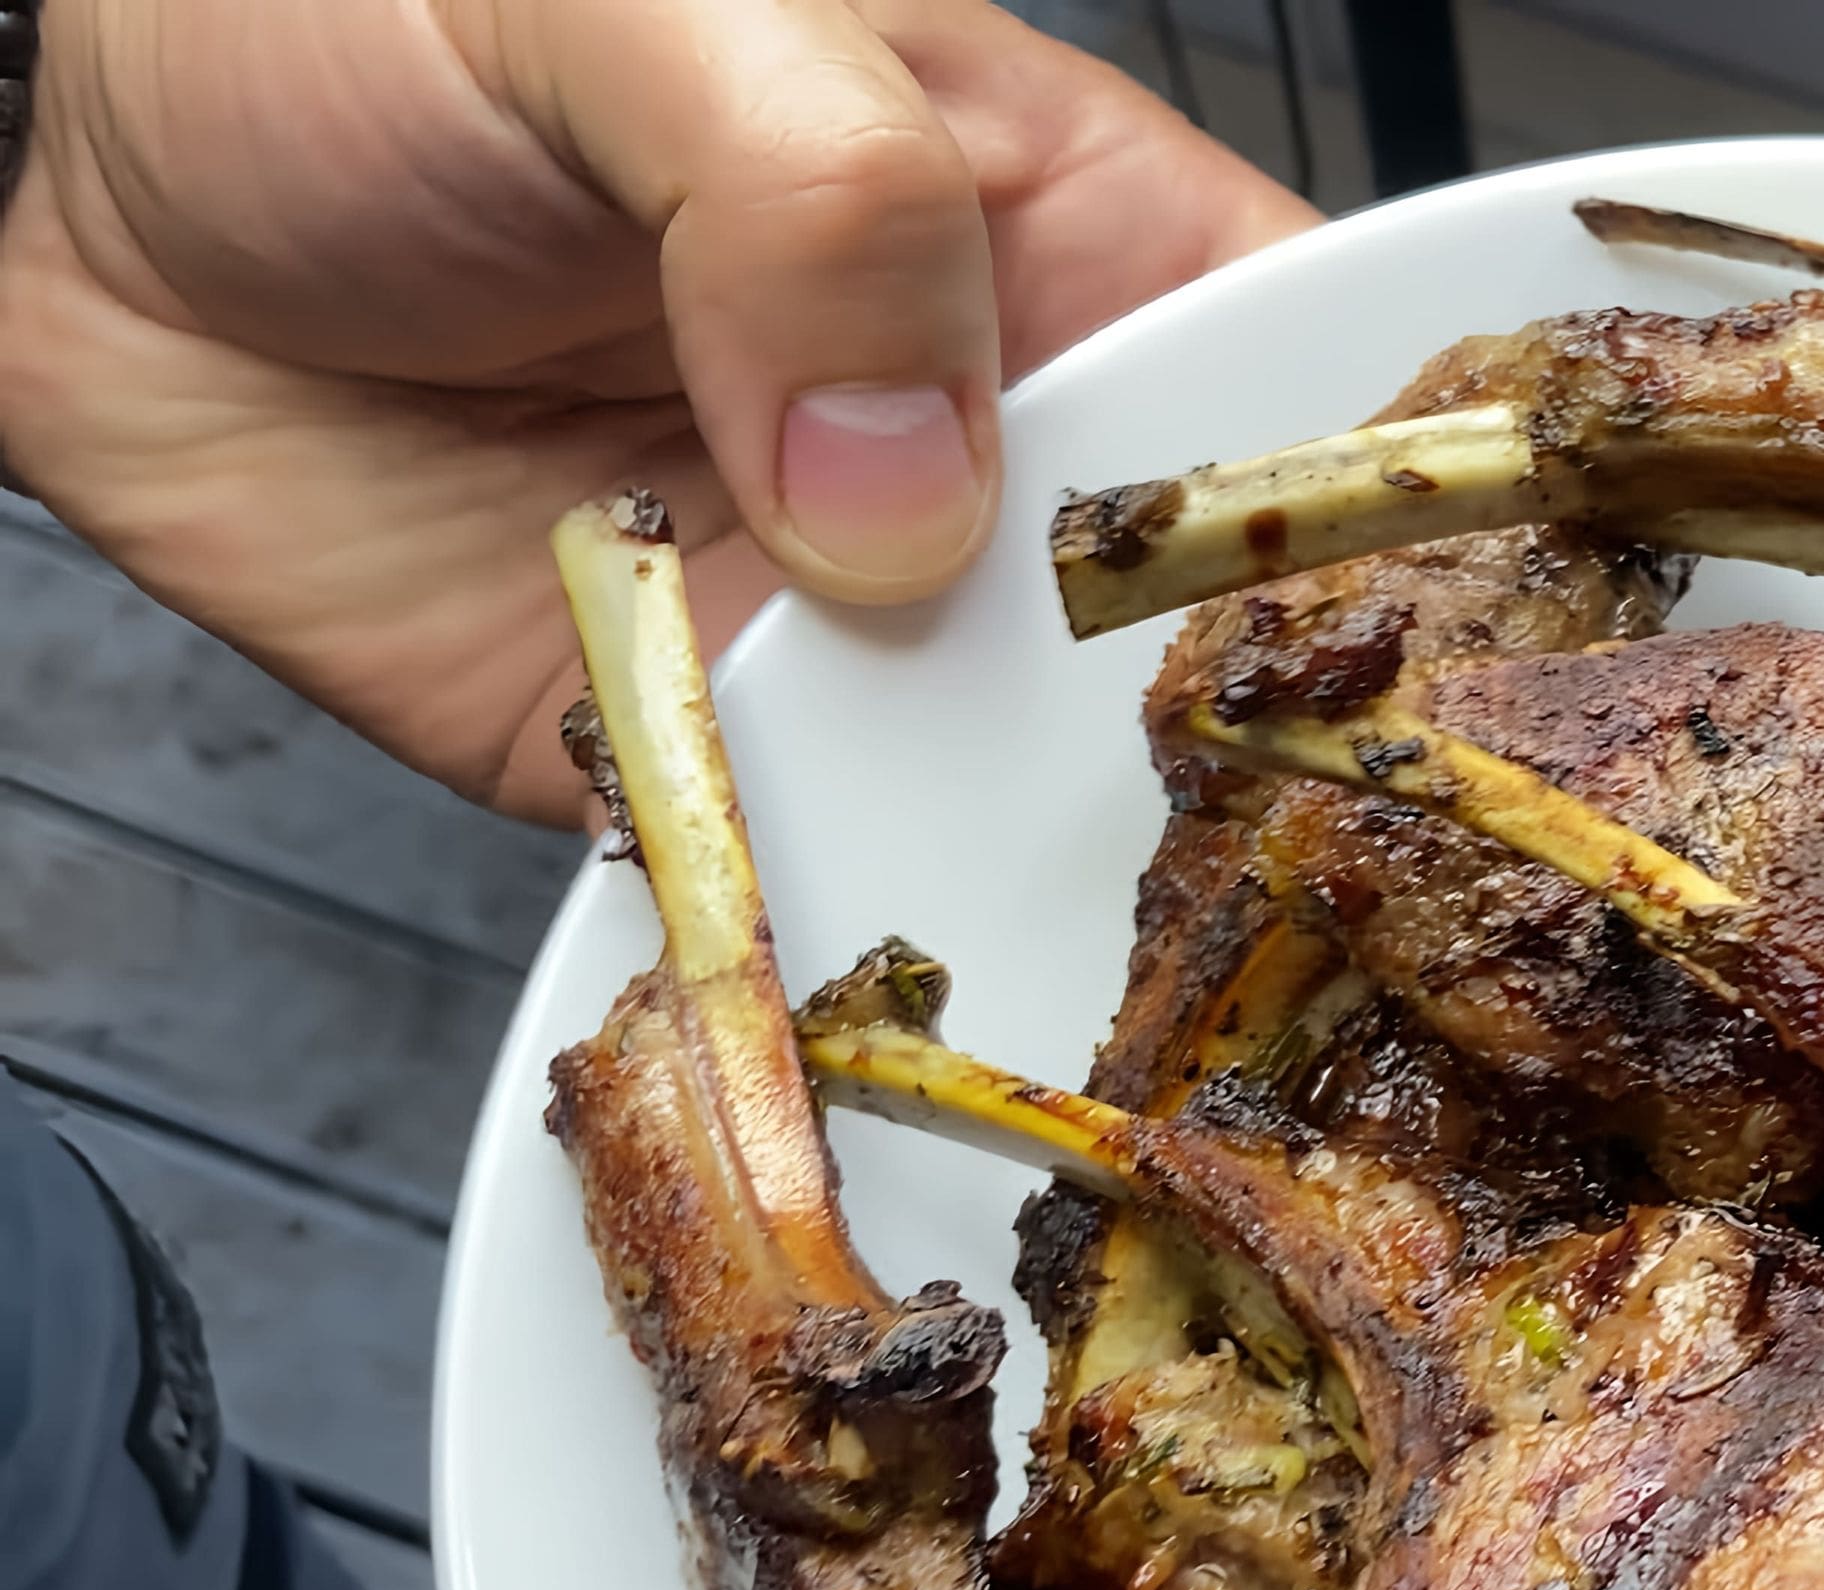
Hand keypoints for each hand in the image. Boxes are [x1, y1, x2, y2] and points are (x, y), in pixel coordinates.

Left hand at [0, 0, 1312, 822]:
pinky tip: (872, 962)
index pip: (1316, 393)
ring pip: (1027, 793)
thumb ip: (814, 199)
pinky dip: (843, 933)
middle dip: (1222, 750)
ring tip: (1057, 928)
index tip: (1393, 630)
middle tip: (1234, 845)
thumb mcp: (643, 10)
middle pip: (1202, 645)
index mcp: (1065, 244)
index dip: (1382, 514)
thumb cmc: (369, 17)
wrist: (88, 198)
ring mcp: (861, 624)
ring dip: (1034, 870)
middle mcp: (996, 456)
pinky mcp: (707, 756)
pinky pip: (820, 873)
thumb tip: (905, 493)